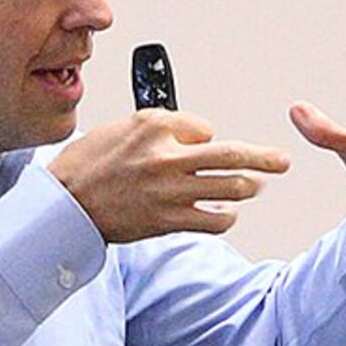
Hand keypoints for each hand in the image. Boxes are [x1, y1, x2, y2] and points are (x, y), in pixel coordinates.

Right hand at [46, 111, 289, 243]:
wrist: (64, 203)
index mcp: (153, 125)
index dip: (207, 137)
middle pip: (233, 154)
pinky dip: (226, 216)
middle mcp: (166, 155)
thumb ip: (162, 128)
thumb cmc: (88, 166)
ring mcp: (171, 190)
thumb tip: (198, 136)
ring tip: (254, 186)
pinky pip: (216, 219)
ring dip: (249, 187)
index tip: (205, 144)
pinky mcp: (170, 219)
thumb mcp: (122, 128)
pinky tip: (225, 212)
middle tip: (281, 161)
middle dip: (265, 158)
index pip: (204, 127)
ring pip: (232, 187)